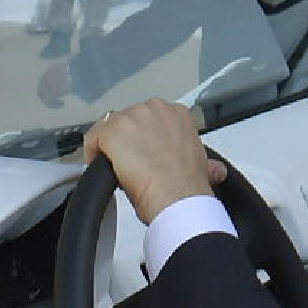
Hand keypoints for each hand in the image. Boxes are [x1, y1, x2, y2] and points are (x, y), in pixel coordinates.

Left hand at [82, 98, 224, 219]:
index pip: (149, 120)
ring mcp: (132, 117)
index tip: (146, 156)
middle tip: (131, 167)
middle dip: (127, 143)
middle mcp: (155, 109)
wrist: (178, 198)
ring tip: (118, 171)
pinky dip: (94, 154)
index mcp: (178, 114)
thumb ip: (204, 161)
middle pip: (128, 121)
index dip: (144, 140)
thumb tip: (214, 169)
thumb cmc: (188, 187)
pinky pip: (93, 139)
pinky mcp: (113, 131)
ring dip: (111, 148)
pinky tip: (105, 170)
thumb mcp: (202, 165)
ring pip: (109, 129)